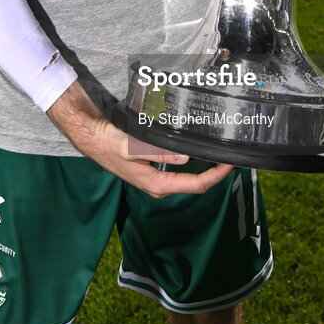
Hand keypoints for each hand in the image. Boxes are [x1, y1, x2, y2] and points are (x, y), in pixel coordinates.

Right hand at [47, 81, 233, 197]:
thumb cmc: (111, 143)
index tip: (230, 165)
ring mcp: (156, 177)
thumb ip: (159, 153)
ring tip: (219, 153)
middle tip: (230, 157)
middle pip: (194, 183)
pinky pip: (179, 168)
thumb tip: (186, 158)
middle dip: (214, 173)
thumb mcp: (134, 147)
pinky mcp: (153, 167)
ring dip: (204, 167)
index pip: (195, 185)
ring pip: (188, 177)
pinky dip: (192, 162)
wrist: (93, 137)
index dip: (216, 177)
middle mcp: (159, 184)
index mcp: (157, 184)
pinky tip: (197, 150)